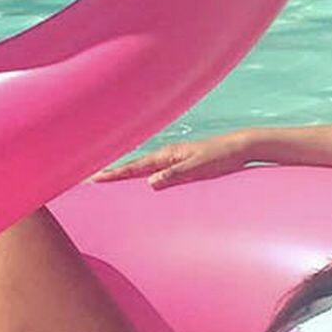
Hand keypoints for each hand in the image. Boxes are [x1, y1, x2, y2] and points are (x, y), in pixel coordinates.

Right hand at [88, 132, 251, 189]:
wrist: (239, 147)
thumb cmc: (221, 157)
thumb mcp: (198, 168)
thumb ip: (174, 175)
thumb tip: (149, 183)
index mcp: (167, 155)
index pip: (135, 167)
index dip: (114, 173)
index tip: (95, 178)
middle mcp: (167, 154)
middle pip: (134, 165)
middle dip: (113, 172)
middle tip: (92, 179)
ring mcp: (173, 157)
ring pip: (143, 166)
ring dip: (126, 173)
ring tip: (109, 179)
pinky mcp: (181, 162)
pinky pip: (155, 168)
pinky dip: (142, 173)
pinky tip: (140, 179)